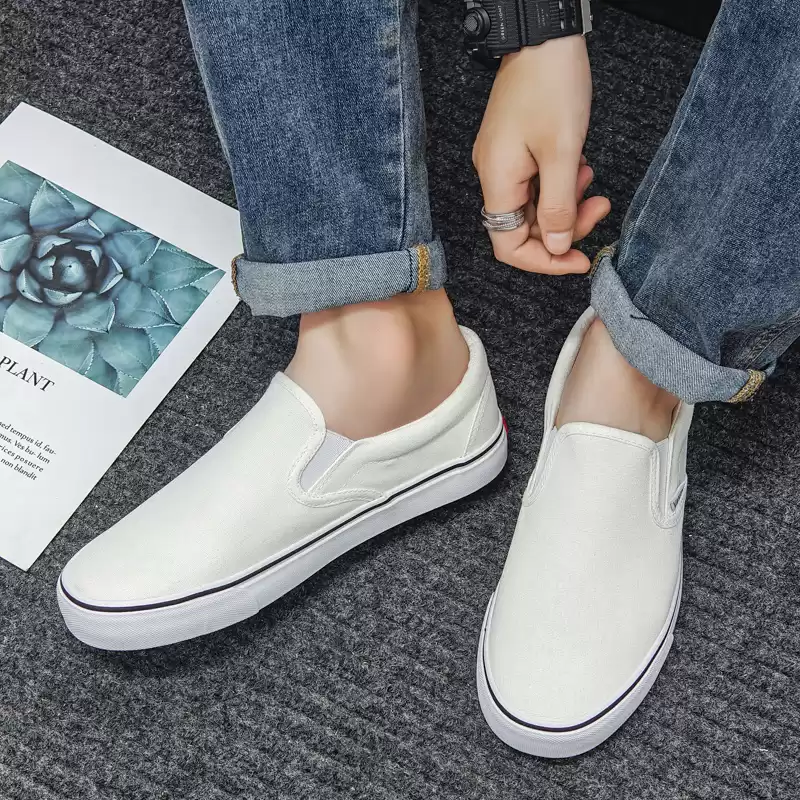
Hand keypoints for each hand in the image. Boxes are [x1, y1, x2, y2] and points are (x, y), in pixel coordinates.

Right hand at [472, 36, 610, 273]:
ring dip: (567, 203)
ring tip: (592, 182)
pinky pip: (536, 184)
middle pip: (525, 228)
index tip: (579, 259)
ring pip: (534, 206)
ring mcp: (503, 163)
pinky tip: (580, 168)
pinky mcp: (514, 150)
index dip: (544, 260)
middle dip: (565, 226)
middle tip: (599, 210)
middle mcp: (493, 176)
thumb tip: (556, 246)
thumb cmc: (550, 84)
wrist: (542, 37)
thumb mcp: (563, 152)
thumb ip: (559, 206)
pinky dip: (561, 184)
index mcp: (497, 180)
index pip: (510, 246)